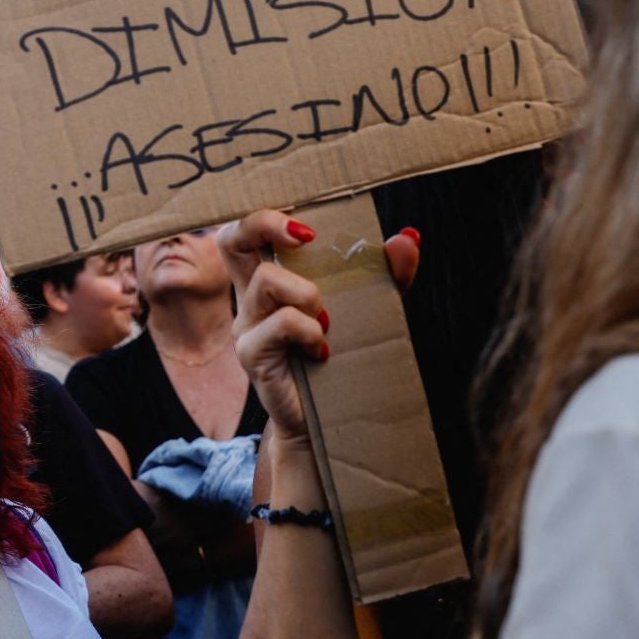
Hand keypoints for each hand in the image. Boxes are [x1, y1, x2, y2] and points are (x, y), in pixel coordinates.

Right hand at [215, 210, 420, 442]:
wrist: (330, 420)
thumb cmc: (342, 359)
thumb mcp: (368, 310)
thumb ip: (386, 274)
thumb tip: (408, 237)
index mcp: (270, 283)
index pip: (247, 235)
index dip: (268, 218)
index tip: (309, 227)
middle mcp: (250, 300)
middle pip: (230, 241)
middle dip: (263, 224)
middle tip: (306, 237)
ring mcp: (247, 327)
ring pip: (268, 280)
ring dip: (309, 293)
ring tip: (327, 321)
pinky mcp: (253, 355)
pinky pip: (282, 323)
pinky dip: (310, 330)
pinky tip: (322, 349)